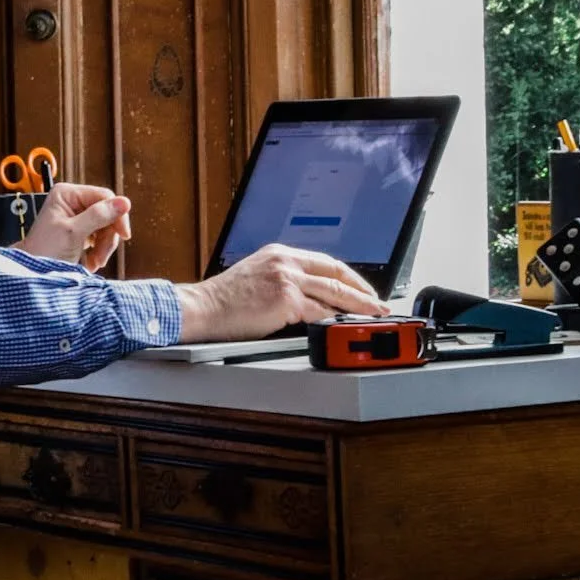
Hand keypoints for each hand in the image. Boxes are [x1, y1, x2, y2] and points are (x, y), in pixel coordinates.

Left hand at [21, 181, 132, 270]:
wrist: (32, 273)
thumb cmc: (45, 251)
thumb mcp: (73, 232)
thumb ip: (99, 216)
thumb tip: (125, 202)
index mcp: (67, 194)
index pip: (104, 197)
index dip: (117, 215)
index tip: (124, 235)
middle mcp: (72, 201)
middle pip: (107, 213)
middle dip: (107, 237)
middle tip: (101, 257)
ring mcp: (76, 216)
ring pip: (106, 227)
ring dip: (103, 247)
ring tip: (94, 263)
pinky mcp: (79, 231)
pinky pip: (100, 237)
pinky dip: (98, 251)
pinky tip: (90, 262)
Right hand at [173, 245, 387, 340]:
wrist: (201, 308)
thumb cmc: (222, 301)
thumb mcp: (256, 278)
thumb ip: (283, 281)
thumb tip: (309, 300)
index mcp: (280, 254)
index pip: (324, 261)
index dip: (348, 276)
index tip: (361, 288)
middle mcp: (286, 261)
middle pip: (336, 272)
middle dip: (362, 289)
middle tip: (378, 302)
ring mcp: (286, 278)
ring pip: (335, 291)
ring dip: (360, 305)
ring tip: (375, 314)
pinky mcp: (285, 299)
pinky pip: (319, 310)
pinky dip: (336, 318)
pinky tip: (347, 325)